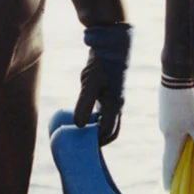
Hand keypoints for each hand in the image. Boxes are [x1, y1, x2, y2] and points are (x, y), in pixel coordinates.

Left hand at [74, 24, 130, 144]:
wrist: (111, 48)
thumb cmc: (103, 65)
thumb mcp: (90, 83)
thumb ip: (84, 104)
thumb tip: (79, 125)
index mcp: (114, 106)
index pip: (108, 132)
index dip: (97, 142)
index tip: (82, 146)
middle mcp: (115, 106)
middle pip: (109, 131)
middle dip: (97, 140)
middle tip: (81, 143)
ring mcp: (111, 101)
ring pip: (105, 122)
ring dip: (94, 129)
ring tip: (78, 134)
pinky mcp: (106, 95)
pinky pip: (101, 114)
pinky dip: (92, 120)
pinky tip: (81, 118)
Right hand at [158, 82, 193, 189]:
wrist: (178, 69)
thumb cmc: (184, 99)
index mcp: (170, 135)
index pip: (168, 161)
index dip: (168, 176)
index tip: (168, 190)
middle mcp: (168, 126)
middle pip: (176, 147)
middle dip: (183, 160)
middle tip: (191, 171)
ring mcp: (171, 114)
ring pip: (182, 133)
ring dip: (191, 142)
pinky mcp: (176, 103)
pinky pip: (185, 122)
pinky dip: (193, 128)